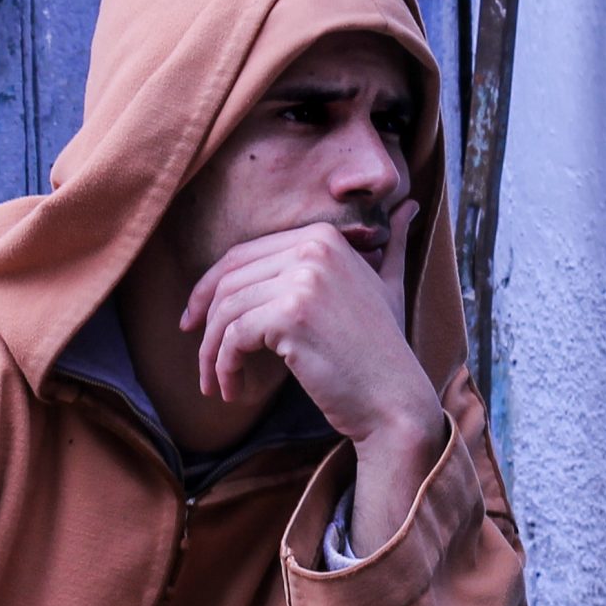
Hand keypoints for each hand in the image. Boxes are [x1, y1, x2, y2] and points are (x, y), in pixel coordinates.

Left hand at [180, 202, 438, 443]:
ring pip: (225, 311)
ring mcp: (302, 280)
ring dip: (212, 353)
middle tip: (200, 356)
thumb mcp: (388, 287)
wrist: (395, 399)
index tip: (196, 321)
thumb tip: (408, 206)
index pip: (243, 255)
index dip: (210, 289)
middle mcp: (313, 248)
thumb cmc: (385, 351)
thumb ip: (389, 245)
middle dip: (204, 320)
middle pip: (228, 280)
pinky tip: (232, 390)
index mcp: (323, 236)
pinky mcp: (291, 316)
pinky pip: (233, 338)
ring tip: (216, 383)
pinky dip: (224, 367)